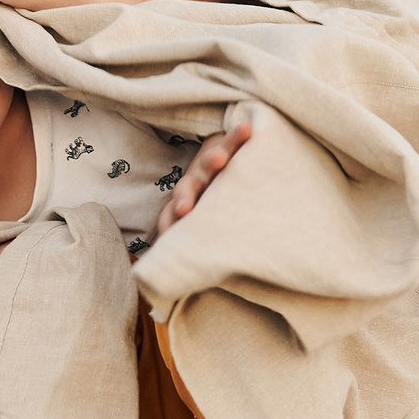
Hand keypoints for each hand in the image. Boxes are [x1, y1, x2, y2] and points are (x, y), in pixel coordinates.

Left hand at [152, 120, 250, 244]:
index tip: (171, 247)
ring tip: (219, 158)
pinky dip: (238, 135)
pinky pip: (232, 139)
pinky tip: (248, 128)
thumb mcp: (204, 228)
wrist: (221, 161)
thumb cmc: (213, 206)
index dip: (170, 229)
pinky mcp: (225, 145)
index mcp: (185, 207)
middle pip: (185, 190)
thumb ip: (197, 246)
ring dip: (211, 160)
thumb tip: (180, 290)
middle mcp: (193, 185)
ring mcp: (207, 164)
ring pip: (206, 162)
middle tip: (184, 209)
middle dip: (184, 198)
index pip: (172, 218)